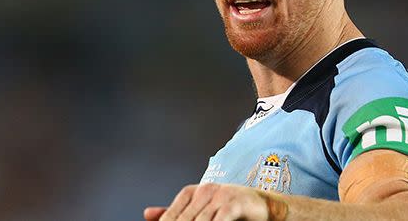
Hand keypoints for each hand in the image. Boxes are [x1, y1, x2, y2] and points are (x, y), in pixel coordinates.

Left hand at [144, 183, 269, 220]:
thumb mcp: (200, 209)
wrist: (260, 205)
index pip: (170, 215)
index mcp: (191, 191)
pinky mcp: (234, 204)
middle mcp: (204, 190)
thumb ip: (176, 212)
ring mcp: (220, 196)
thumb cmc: (228, 208)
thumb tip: (147, 213)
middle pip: (183, 220)